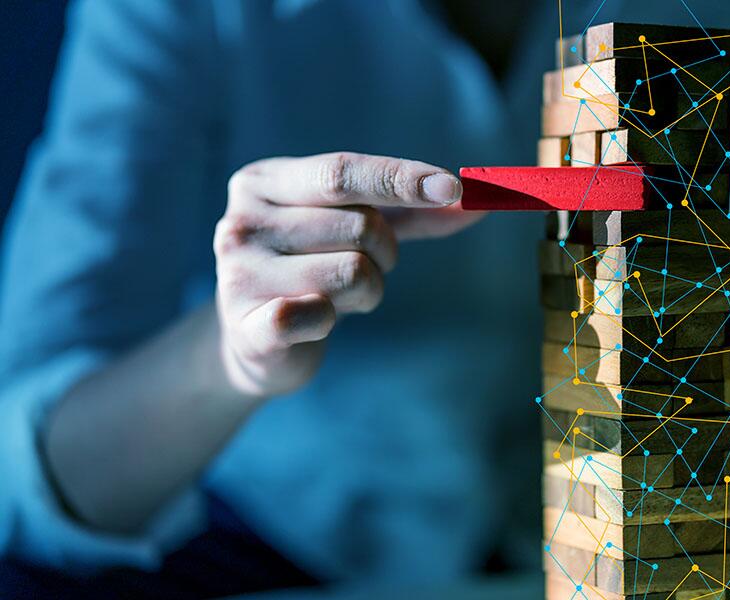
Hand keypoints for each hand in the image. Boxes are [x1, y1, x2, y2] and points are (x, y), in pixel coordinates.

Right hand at [213, 152, 479, 396]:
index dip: (401, 178)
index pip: (342, 171)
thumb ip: (412, 213)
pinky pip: (320, 315)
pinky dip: (333, 320)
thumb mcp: (354, 229)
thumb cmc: (312, 269)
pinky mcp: (249, 327)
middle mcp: (243, 220)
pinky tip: (314, 322)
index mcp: (265, 182)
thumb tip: (477, 202)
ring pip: (353, 273)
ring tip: (338, 296)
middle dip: (386, 251)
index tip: (453, 188)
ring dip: (367, 290)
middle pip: (359, 226)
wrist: (255, 343)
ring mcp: (240, 273)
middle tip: (367, 265)